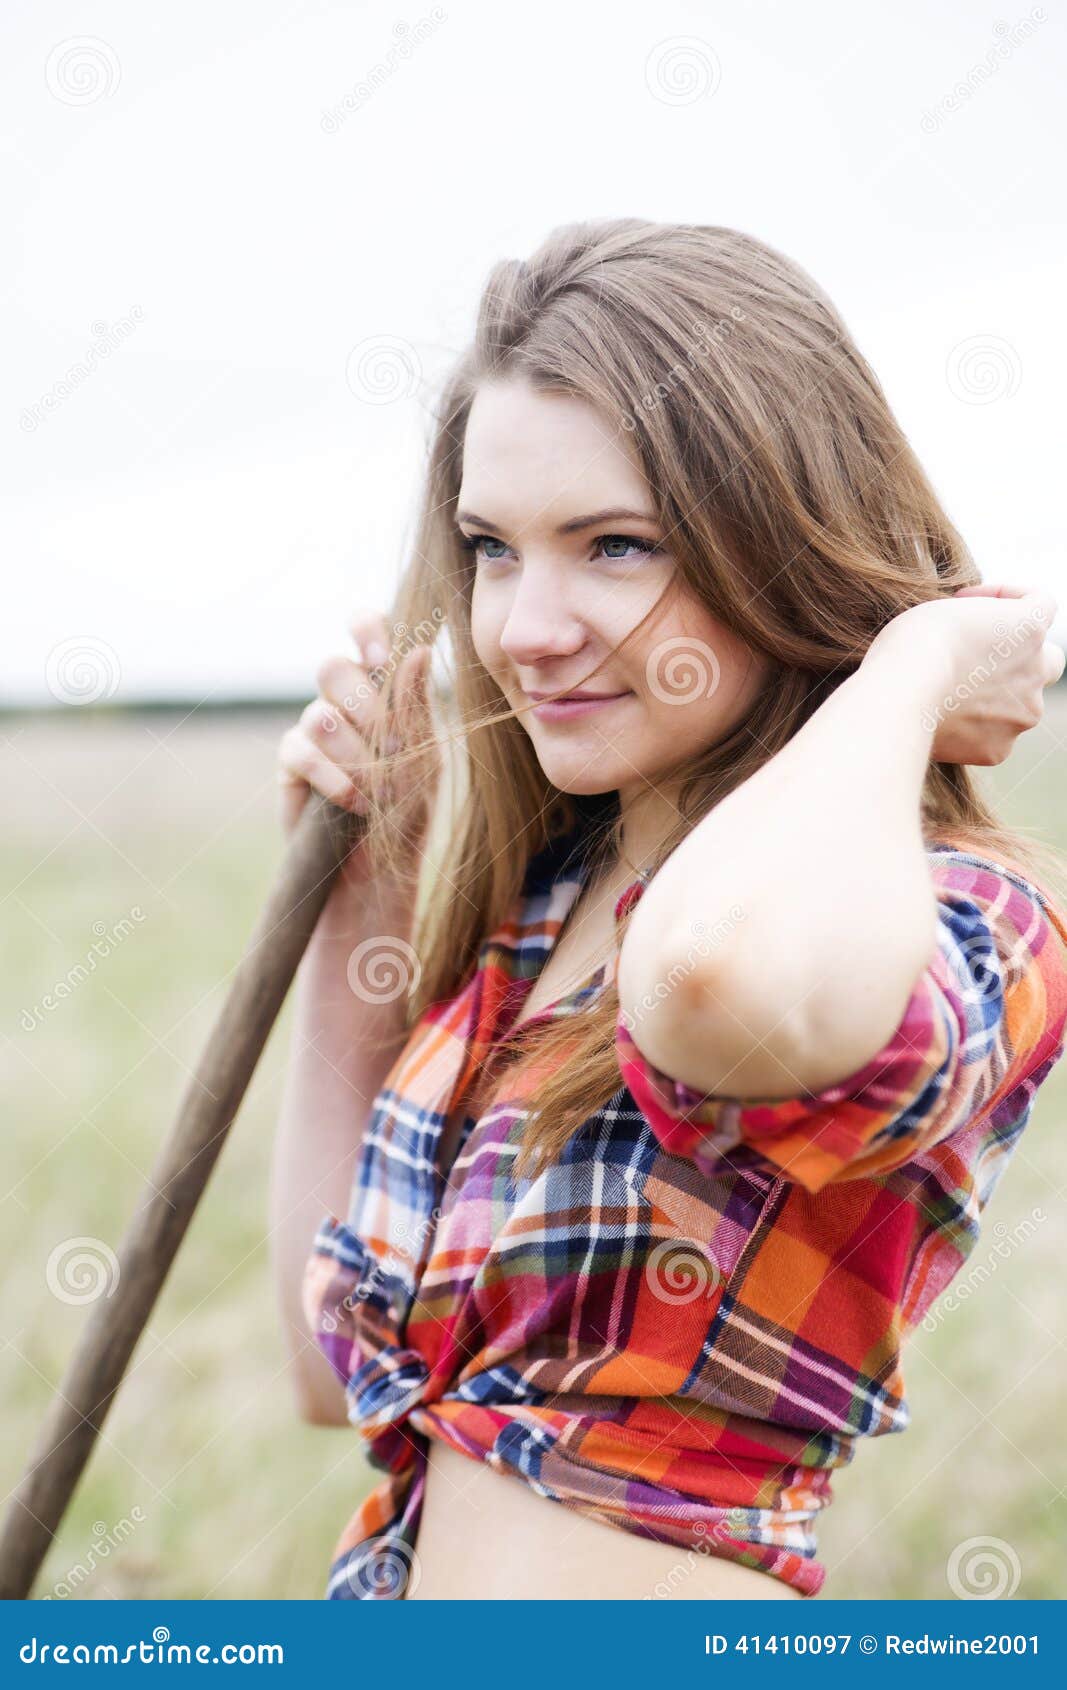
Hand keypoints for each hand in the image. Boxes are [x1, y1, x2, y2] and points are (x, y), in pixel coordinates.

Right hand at [276, 608, 441, 857]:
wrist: (384, 866)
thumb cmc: (409, 807)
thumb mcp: (425, 757)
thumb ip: (416, 706)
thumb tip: (421, 650)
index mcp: (381, 686)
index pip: (366, 632)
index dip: (366, 630)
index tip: (381, 655)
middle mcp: (342, 700)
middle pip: (332, 669)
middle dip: (366, 710)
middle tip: (391, 748)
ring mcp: (312, 729)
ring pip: (318, 714)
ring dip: (355, 754)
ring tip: (379, 791)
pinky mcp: (291, 763)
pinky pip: (301, 753)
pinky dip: (332, 777)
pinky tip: (354, 802)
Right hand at [864, 583, 1063, 764]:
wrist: (901, 696)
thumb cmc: (914, 644)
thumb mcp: (946, 612)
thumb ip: (973, 626)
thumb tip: (972, 648)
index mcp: (1029, 628)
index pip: (1041, 603)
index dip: (1006, 598)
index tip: (968, 602)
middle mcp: (1037, 672)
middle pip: (1047, 663)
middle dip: (1021, 661)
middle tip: (980, 660)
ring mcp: (1022, 715)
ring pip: (1017, 707)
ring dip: (992, 700)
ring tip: (946, 697)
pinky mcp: (998, 749)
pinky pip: (990, 738)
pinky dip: (969, 731)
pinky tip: (938, 721)